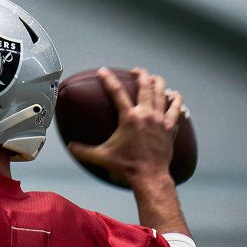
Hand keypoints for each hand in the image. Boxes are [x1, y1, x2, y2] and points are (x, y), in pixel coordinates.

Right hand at [68, 67, 184, 189]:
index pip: (117, 92)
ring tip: (154, 78)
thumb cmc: (126, 166)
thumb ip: (83, 151)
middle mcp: (146, 114)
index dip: (108, 79)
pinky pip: (176, 109)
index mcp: (129, 118)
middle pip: (145, 86)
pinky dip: (176, 100)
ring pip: (162, 93)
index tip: (103, 71)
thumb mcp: (101, 157)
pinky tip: (174, 95)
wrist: (149, 176)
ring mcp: (160, 120)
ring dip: (158, 82)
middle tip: (136, 71)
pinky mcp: (170, 128)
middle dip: (141, 74)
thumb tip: (70, 147)